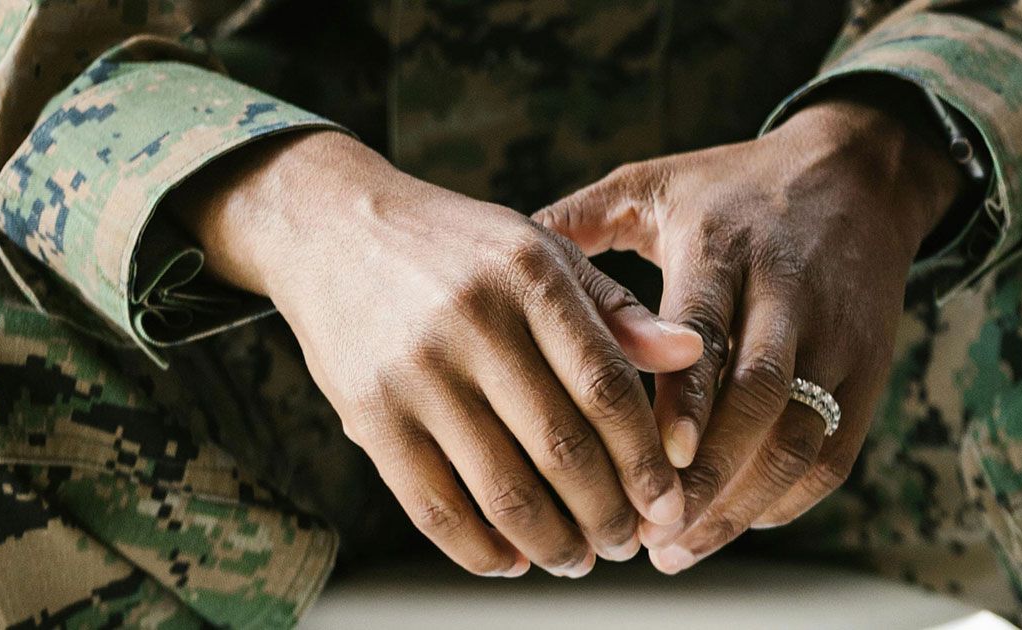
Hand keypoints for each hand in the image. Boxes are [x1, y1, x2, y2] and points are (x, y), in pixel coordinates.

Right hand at [175, 131, 704, 576]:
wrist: (329, 228)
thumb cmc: (456, 247)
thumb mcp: (540, 251)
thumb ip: (616, 310)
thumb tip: (691, 354)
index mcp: (529, 276)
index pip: (605, 388)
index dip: (645, 460)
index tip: (668, 505)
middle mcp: (472, 323)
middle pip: (561, 448)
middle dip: (606, 514)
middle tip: (628, 543)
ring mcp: (415, 372)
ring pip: (501, 490)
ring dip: (551, 543)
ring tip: (577, 560)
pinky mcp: (367, 413)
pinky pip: (432, 506)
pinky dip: (479, 550)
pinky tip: (512, 559)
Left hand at [533, 94, 961, 572]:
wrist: (860, 175)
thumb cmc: (733, 186)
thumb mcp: (655, 184)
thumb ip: (579, 223)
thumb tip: (497, 259)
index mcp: (724, 246)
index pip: (707, 331)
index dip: (683, 400)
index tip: (651, 459)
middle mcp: (789, 294)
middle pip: (759, 397)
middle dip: (707, 474)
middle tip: (649, 529)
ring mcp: (837, 338)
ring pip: (800, 437)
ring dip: (741, 503)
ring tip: (678, 547)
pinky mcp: (870, 372)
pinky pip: (832, 454)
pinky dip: (783, 500)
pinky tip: (730, 524)